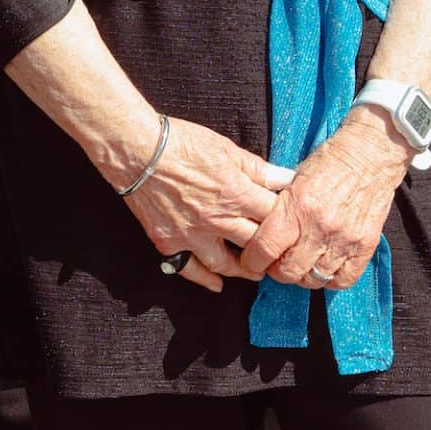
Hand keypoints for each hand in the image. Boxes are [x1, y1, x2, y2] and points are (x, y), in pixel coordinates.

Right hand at [120, 115, 293, 292]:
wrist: (138, 151)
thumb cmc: (182, 143)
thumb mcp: (227, 149)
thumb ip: (259, 169)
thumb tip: (287, 178)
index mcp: (237, 193)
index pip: (274, 216)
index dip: (287, 220)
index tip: (292, 224)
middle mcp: (218, 219)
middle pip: (256, 245)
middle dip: (272, 250)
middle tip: (280, 254)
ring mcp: (193, 235)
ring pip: (227, 264)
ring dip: (245, 271)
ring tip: (257, 273)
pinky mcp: (170, 242)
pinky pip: (190, 269)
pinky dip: (204, 280)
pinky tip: (216, 285)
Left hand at [239, 112, 408, 289]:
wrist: (370, 153)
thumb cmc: (329, 163)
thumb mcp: (293, 179)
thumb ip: (279, 211)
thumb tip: (260, 237)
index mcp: (297, 206)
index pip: (265, 249)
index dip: (253, 262)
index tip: (253, 262)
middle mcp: (320, 226)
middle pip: (288, 271)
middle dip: (278, 271)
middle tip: (279, 261)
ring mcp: (344, 238)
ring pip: (314, 279)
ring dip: (304, 275)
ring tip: (304, 261)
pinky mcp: (365, 245)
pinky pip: (343, 280)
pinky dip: (332, 279)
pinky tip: (327, 265)